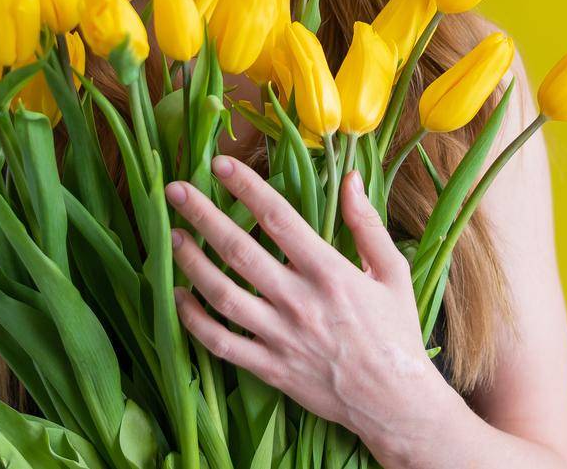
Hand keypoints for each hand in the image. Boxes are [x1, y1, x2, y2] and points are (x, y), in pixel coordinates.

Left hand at [164, 155, 457, 452]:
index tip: (222, 164)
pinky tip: (179, 298)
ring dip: (192, 264)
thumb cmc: (395, 333)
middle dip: (203, 216)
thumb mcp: (393, 272)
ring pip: (222, 295)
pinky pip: (221, 343)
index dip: (247, 187)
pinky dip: (194, 321)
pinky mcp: (268, 368)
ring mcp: (280, 337)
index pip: (279, 219)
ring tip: (171, 238)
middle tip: (176, 191)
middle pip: (239, 251)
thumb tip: (351, 179)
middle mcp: (298, 301)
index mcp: (329, 272)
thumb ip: (367, 225)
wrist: (394, 402)